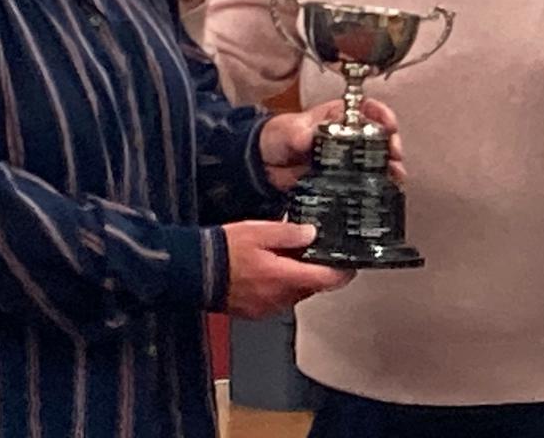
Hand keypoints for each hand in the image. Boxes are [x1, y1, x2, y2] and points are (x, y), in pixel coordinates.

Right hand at [222, 220, 353, 317]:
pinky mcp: (254, 312)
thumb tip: (312, 234)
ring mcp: (267, 308)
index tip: (350, 265)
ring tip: (286, 257)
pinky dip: (280, 287)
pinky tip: (269, 270)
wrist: (193, 271)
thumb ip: (290, 234)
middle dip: (316, 271)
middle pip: (312, 288)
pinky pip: (277, 300)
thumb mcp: (260, 231)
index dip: (343, 273)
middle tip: (313, 250)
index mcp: (285, 278)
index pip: (327, 281)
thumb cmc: (223, 251)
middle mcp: (280, 299)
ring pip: (295, 295)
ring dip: (297, 279)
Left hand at [258, 98, 404, 192]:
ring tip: (397, 174)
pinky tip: (386, 189)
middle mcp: (347, 135)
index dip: (382, 114)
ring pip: (376, 158)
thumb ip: (299, 134)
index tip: (389, 124)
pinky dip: (377, 184)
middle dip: (391, 142)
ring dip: (390, 165)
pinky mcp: (342, 178)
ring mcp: (346, 158)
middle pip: (378, 134)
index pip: (367, 109)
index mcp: (337, 115)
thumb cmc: (277, 137)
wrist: (263, 165)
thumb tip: (307, 137)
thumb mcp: (289, 130)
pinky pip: (364, 180)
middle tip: (395, 152)